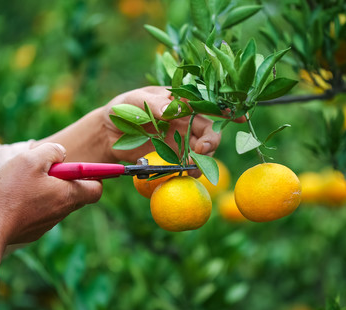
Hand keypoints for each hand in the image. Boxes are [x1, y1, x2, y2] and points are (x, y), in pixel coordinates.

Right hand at [0, 142, 102, 309]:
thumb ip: (52, 151)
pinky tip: (15, 198)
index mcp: (69, 195)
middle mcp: (63, 212)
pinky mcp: (34, 231)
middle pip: (77, 195)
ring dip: (48, 191)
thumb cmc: (11, 191)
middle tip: (47, 171)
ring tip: (25, 183)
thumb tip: (62, 154)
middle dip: (67, 181)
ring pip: (57, 203)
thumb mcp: (31, 159)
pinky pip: (41, 213)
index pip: (97, 189)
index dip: (94, 177)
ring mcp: (48, 224)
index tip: (81, 168)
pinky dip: (34, 203)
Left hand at [34, 86, 244, 163]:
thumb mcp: (133, 102)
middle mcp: (184, 119)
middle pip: (208, 129)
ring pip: (202, 149)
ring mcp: (180, 139)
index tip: (239, 116)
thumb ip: (153, 104)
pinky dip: (191, 169)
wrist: (107, 136)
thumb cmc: (120, 110)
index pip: (206, 102)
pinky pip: (188, 163)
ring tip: (193, 166)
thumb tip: (170, 110)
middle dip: (211, 140)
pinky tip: (187, 173)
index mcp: (179, 100)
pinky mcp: (173, 156)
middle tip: (203, 150)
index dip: (224, 108)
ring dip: (203, 158)